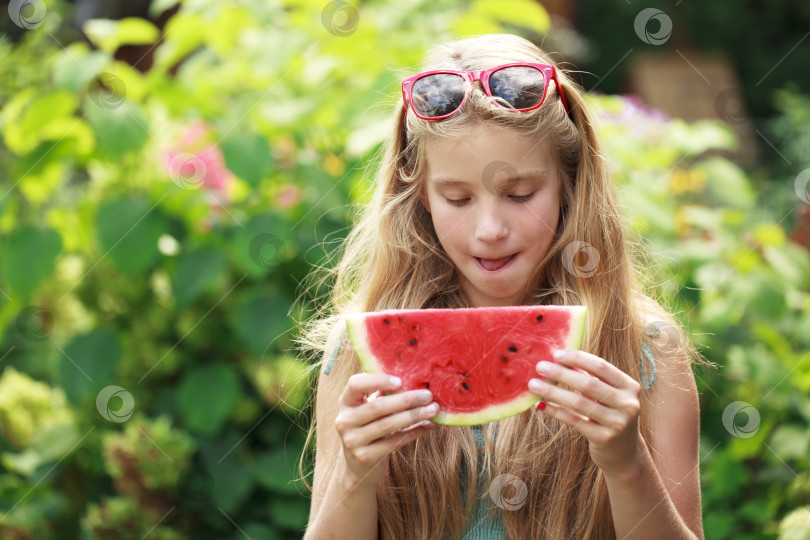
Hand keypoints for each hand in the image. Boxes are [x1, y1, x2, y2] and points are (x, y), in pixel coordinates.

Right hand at [334, 373, 439, 488]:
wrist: (357, 468)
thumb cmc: (369, 429)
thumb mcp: (369, 410)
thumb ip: (382, 395)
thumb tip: (413, 379)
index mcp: (345, 403)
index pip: (356, 384)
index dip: (378, 380)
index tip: (400, 381)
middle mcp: (345, 421)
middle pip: (378, 406)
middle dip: (406, 399)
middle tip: (427, 395)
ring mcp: (353, 440)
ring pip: (388, 424)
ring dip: (413, 415)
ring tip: (433, 409)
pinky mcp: (366, 457)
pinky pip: (394, 441)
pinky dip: (414, 432)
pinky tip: (428, 425)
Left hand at [528, 350, 642, 475]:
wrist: (625, 454)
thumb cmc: (610, 415)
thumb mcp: (608, 395)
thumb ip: (590, 377)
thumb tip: (560, 358)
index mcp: (630, 386)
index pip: (601, 366)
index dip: (577, 358)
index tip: (556, 354)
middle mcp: (627, 404)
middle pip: (588, 384)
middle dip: (561, 373)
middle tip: (540, 366)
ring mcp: (617, 423)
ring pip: (579, 402)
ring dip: (553, 392)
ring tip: (534, 384)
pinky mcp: (604, 439)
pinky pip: (574, 421)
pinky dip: (555, 411)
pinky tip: (540, 404)